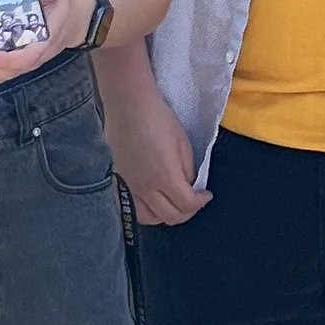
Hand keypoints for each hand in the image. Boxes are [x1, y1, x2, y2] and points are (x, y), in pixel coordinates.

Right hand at [100, 52, 209, 221]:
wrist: (128, 105)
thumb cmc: (157, 118)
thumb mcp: (182, 143)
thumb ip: (187, 170)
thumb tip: (189, 187)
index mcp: (165, 177)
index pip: (187, 204)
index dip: (201, 202)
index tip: (206, 195)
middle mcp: (145, 188)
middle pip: (171, 216)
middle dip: (187, 211)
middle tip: (193, 200)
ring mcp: (129, 187)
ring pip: (150, 218)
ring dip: (166, 215)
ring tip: (173, 202)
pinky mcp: (118, 182)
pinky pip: (133, 209)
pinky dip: (146, 212)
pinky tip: (153, 202)